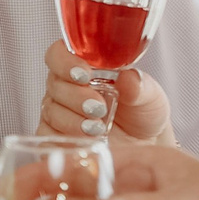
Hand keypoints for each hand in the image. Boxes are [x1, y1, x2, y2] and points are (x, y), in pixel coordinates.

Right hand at [41, 42, 175, 145]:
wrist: (145, 145)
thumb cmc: (143, 113)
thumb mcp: (150, 96)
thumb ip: (140, 85)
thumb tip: (128, 78)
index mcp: (84, 66)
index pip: (59, 54)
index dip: (65, 62)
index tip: (84, 74)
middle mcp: (67, 87)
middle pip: (54, 84)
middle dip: (75, 96)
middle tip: (98, 107)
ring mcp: (59, 113)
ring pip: (51, 111)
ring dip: (72, 119)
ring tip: (98, 128)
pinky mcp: (57, 138)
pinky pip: (49, 136)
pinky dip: (67, 138)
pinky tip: (87, 140)